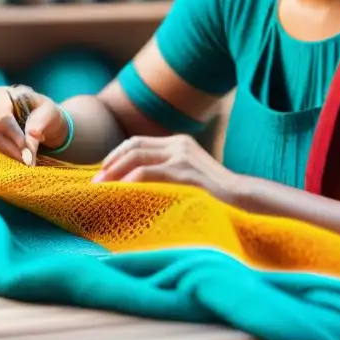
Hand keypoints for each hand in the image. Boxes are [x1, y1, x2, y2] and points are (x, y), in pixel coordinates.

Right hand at [0, 85, 69, 163]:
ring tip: (22, 158)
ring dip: (5, 153)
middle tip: (27, 158)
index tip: (26, 147)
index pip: (1, 117)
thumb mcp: (50, 113)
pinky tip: (12, 158)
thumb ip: (41, 121)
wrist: (40, 122)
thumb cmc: (43, 113)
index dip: (13, 134)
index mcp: (2, 94)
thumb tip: (32, 134)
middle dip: (10, 148)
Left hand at [93, 134, 237, 200]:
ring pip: (137, 157)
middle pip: (134, 146)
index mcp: (179, 142)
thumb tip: (138, 185)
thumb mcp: (189, 176)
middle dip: (111, 162)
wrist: (243, 199)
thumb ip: (168, 173)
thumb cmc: (216, 195)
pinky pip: (148, 173)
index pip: (138, 141)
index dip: (117, 155)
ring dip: (115, 172)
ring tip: (101, 187)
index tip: (103, 171)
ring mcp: (182, 155)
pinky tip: (120, 192)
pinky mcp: (184, 171)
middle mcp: (178, 143)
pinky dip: (129, 181)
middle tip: (96, 180)